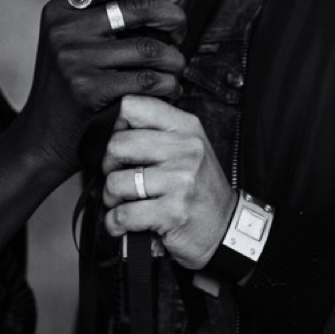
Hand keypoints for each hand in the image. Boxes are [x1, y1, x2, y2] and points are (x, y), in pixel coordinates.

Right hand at [16, 0, 186, 177]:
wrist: (41, 134)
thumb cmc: (68, 85)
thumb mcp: (73, 40)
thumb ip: (107, 14)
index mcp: (60, 9)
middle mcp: (64, 29)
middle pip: (138, 8)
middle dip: (172, 17)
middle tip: (180, 30)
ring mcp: (74, 59)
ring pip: (149, 48)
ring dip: (174, 58)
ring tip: (175, 66)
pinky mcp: (88, 89)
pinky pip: (147, 80)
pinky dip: (167, 84)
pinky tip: (167, 88)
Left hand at [100, 95, 235, 269]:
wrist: (226, 227)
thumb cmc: (199, 187)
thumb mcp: (187, 146)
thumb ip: (156, 130)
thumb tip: (110, 128)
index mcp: (186, 127)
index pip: (132, 106)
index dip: (117, 127)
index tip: (123, 145)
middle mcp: (186, 150)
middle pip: (116, 144)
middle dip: (108, 166)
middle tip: (119, 177)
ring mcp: (180, 181)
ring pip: (115, 182)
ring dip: (111, 198)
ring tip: (123, 202)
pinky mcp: (173, 212)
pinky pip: (123, 214)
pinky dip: (115, 223)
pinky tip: (124, 223)